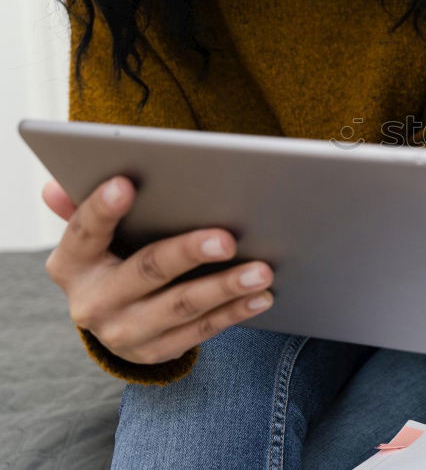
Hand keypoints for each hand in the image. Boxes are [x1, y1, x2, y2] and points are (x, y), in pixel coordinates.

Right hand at [42, 176, 274, 363]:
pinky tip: (261, 296)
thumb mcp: (93, 237)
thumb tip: (55, 185)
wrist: (113, 319)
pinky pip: (201, 330)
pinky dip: (235, 312)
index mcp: (72, 264)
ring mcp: (123, 332)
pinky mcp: (155, 351)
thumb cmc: (112, 257)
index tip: (125, 184)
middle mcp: (93, 301)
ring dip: (225, 287)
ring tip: (261, 270)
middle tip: (227, 239)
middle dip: (188, 253)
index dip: (102, 209)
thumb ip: (82, 209)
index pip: (84, 232)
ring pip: (181, 306)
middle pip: (146, 270)